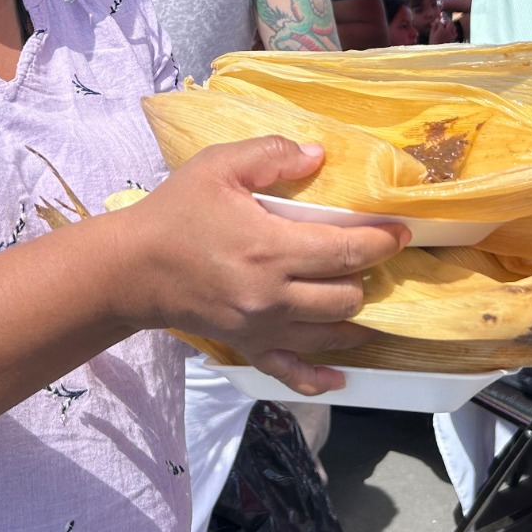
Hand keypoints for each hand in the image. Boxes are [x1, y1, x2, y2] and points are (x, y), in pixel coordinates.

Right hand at [113, 136, 408, 394]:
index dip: (381, 242)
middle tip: (366, 256)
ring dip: (353, 317)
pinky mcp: (247, 346)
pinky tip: (343, 374)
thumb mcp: (218, 165)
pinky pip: (291, 372)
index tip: (400, 232)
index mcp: (270, 249)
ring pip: (329, 333)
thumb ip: (270, 155)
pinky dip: (320, 377)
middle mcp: (272, 296)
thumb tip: (318, 155)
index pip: (345, 251)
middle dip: (365, 276)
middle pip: (345, 297)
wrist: (131, 268)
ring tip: (362, 295)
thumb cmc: (176, 211)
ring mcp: (261, 328)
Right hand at [428, 15, 456, 43]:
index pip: (441, 22)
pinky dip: (453, 31)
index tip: (437, 20)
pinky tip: (450, 31)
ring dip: (451, 25)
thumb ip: (434, 26)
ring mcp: (451, 35)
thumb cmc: (433, 41)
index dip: (439, 21)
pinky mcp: (452, 38)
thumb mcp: (432, 33)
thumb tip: (436, 20)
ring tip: (447, 26)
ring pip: (454, 27)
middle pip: (450, 23)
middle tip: (444, 21)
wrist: (437, 49)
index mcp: (441, 30)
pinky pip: (455, 33)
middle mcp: (447, 31)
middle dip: (447, 21)